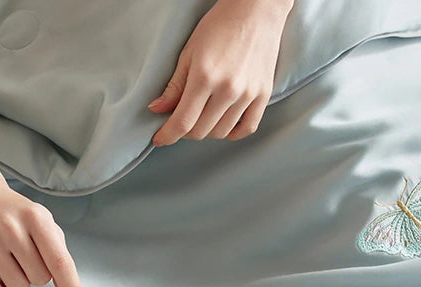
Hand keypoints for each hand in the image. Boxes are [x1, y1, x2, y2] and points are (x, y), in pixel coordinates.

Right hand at [0, 172, 83, 286]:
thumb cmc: (15, 215)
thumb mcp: (43, 222)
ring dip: (19, 281)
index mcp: (35, 218)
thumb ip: (59, 254)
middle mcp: (11, 230)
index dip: (70, 285)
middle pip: (40, 279)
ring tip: (9, 261)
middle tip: (24, 255)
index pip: (59, 261)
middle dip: (37, 274)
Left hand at [148, 0, 292, 144]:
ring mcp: (247, 94)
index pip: (183, 122)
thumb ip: (174, 85)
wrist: (257, 8)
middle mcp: (228, 89)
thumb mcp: (189, 52)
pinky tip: (224, 124)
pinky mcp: (263, 94)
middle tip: (182, 120)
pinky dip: (233, 133)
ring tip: (203, 116)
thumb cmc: (220, 25)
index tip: (160, 139)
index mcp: (204, 77)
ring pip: (221, 132)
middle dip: (186, 131)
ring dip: (207, 130)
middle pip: (201, 131)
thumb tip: (157, 109)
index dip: (168, 135)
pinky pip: (247, 128)